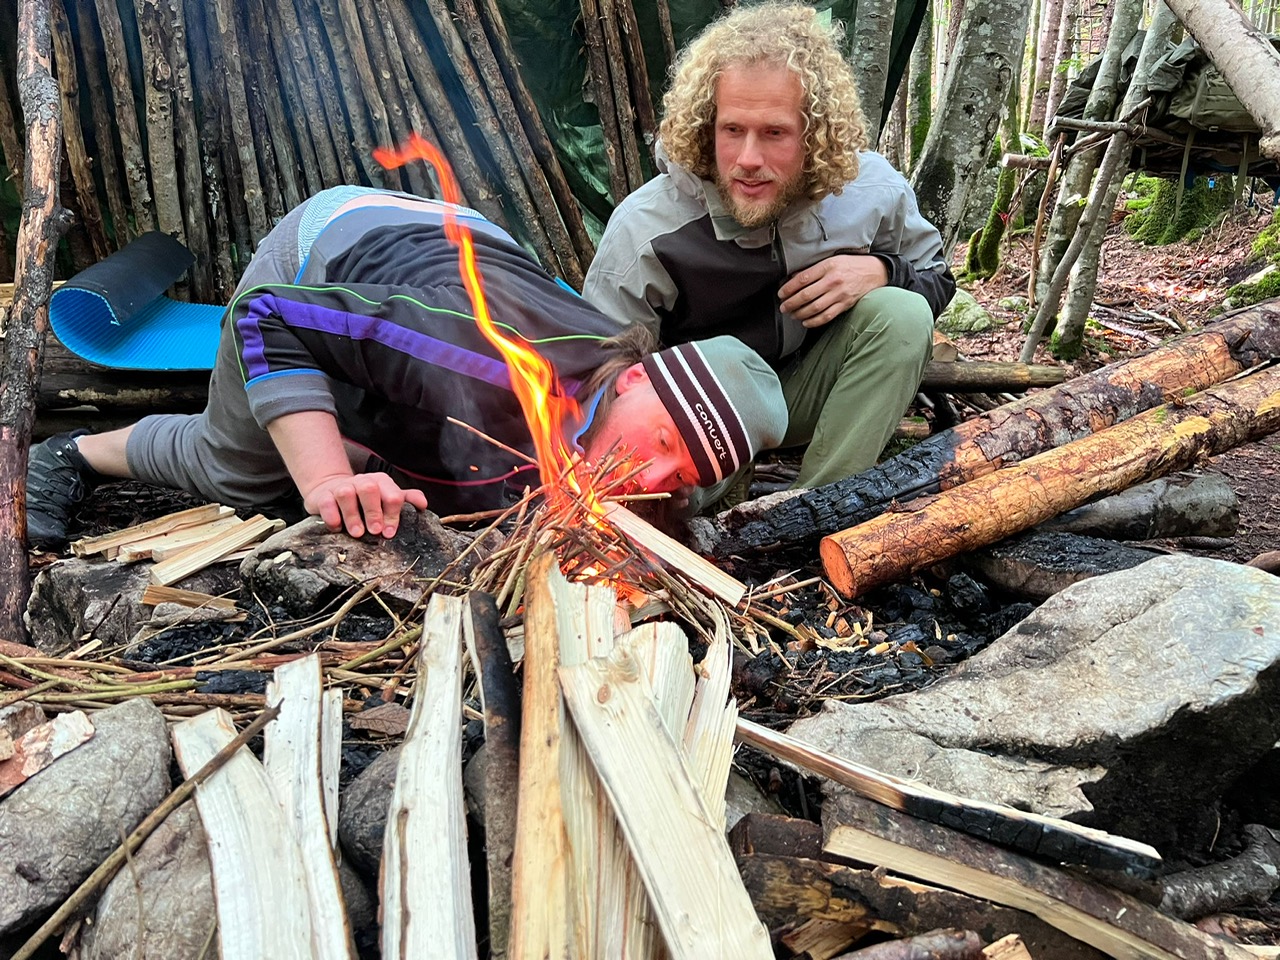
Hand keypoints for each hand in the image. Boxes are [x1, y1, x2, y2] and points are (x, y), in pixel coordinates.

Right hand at [301, 471, 427, 538]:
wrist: (331, 491)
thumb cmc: (364, 500)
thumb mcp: (386, 497)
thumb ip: (406, 499)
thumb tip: (423, 504)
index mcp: (381, 482)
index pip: (392, 495)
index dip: (393, 515)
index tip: (389, 533)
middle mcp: (362, 481)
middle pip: (370, 489)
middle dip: (374, 512)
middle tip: (375, 531)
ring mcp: (341, 487)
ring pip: (346, 494)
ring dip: (353, 516)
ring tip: (357, 533)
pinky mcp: (323, 496)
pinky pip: (326, 503)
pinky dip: (332, 517)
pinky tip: (337, 528)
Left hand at [778, 254, 888, 328]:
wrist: (875, 272)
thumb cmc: (851, 265)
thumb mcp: (832, 260)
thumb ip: (814, 270)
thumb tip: (794, 279)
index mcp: (827, 267)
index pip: (802, 279)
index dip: (788, 288)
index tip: (781, 293)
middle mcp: (833, 280)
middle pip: (805, 295)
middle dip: (790, 303)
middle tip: (783, 307)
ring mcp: (839, 294)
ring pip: (814, 308)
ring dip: (800, 313)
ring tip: (792, 314)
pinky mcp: (845, 305)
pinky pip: (826, 316)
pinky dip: (814, 321)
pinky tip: (806, 321)